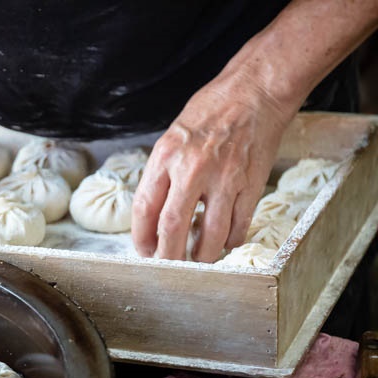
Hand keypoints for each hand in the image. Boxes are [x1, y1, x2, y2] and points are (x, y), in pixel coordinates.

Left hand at [132, 68, 296, 261]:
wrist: (255, 92)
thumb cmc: (211, 111)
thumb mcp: (172, 138)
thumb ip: (163, 174)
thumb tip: (153, 215)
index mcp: (166, 157)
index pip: (144, 208)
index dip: (141, 237)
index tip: (144, 250)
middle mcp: (192, 169)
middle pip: (172, 227)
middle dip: (167, 255)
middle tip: (167, 267)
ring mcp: (224, 179)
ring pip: (210, 234)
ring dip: (202, 256)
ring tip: (197, 261)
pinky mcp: (251, 184)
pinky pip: (239, 225)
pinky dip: (230, 240)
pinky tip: (224, 243)